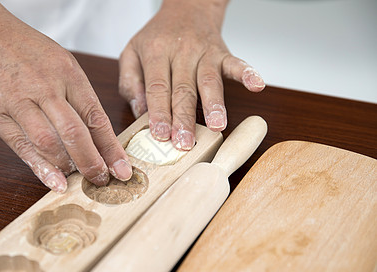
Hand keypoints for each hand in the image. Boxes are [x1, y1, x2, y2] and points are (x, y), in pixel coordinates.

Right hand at [0, 2, 131, 192]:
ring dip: (68, 166)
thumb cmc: (22, 47)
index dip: (111, 147)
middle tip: (102, 179)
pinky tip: (53, 181)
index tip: (122, 168)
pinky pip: (21, 145)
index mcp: (68, 73)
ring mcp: (19, 101)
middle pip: (76, 133)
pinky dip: (40, 167)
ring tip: (79, 180)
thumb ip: (76, 94)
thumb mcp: (59, 61)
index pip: (96, 117)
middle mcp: (47, 87)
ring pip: (50, 142)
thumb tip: (94, 131)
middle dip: (93, 163)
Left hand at [119, 0, 264, 149]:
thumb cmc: (159, 36)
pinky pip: (236, 63)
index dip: (159, 112)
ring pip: (209, 81)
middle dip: (184, 118)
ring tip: (216, 126)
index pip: (157, 87)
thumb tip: (140, 111)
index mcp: (156, 53)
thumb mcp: (132, 52)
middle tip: (185, 141)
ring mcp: (204, 53)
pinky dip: (248, 73)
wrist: (186, 8)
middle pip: (183, 89)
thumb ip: (130, 81)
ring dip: (214, 104)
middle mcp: (181, 52)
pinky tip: (256, 85)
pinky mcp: (222, 53)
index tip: (161, 134)